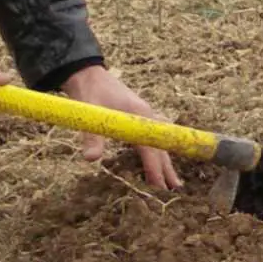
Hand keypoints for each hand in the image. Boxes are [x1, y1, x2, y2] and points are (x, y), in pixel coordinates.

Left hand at [61, 65, 182, 190]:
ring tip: (174, 179)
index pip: (151, 147)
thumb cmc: (90, 91)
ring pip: (160, 141)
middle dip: (167, 168)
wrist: (88, 72)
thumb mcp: (89, 114)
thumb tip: (91, 159)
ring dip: (166, 160)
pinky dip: (161, 147)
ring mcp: (145, 114)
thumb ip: (92, 137)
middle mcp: (147, 115)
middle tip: (174, 189)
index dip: (155, 168)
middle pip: (161, 146)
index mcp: (140, 115)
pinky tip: (163, 154)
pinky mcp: (139, 114)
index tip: (158, 187)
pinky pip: (156, 134)